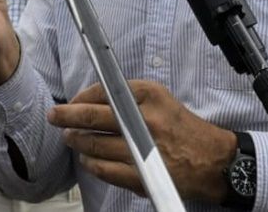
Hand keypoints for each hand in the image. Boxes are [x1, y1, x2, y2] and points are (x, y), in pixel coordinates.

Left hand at [48, 80, 235, 202]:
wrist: (212, 160)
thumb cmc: (184, 129)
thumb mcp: (161, 100)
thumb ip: (130, 97)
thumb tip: (91, 100)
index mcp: (150, 96)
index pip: (104, 92)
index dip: (80, 98)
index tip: (71, 101)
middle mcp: (145, 120)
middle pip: (93, 117)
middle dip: (67, 116)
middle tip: (55, 116)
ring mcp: (142, 149)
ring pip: (94, 144)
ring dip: (77, 141)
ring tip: (71, 138)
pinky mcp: (141, 175)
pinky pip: (104, 169)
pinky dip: (91, 163)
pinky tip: (88, 158)